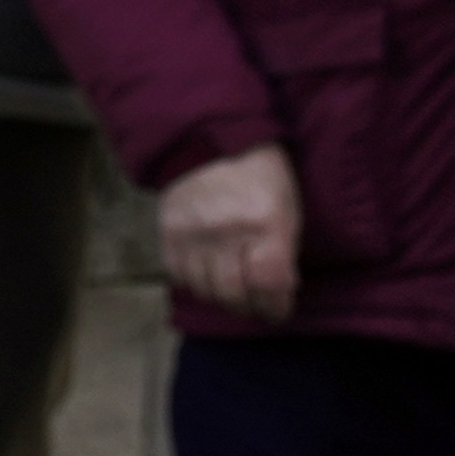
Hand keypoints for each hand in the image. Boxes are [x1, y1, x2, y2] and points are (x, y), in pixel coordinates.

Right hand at [156, 145, 300, 321]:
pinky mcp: (168, 234)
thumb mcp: (286, 209)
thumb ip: (283, 250)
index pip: (268, 283)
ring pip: (205, 290)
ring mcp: (192, 234)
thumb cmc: (260, 178)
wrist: (208, 143)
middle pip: (234, 294)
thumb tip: (279, 290)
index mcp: (265, 223)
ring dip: (222, 299)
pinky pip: (179, 277)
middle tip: (258, 309)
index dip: (276, 306)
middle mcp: (226, 231)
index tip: (279, 312)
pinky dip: (195, 283)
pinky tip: (207, 275)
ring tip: (234, 294)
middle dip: (250, 309)